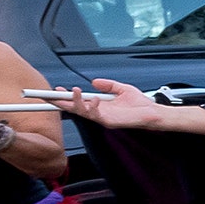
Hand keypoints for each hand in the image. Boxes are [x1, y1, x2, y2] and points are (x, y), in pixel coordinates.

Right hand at [54, 77, 184, 131]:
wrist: (154, 112)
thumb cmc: (140, 104)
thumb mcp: (121, 89)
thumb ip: (107, 85)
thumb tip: (93, 82)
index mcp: (99, 104)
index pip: (78, 101)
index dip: (66, 96)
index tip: (55, 89)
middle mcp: (98, 112)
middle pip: (74, 108)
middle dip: (60, 102)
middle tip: (50, 95)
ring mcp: (103, 118)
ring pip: (82, 111)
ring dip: (75, 101)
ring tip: (73, 91)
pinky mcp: (109, 121)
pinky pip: (96, 115)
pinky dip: (92, 106)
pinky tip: (94, 99)